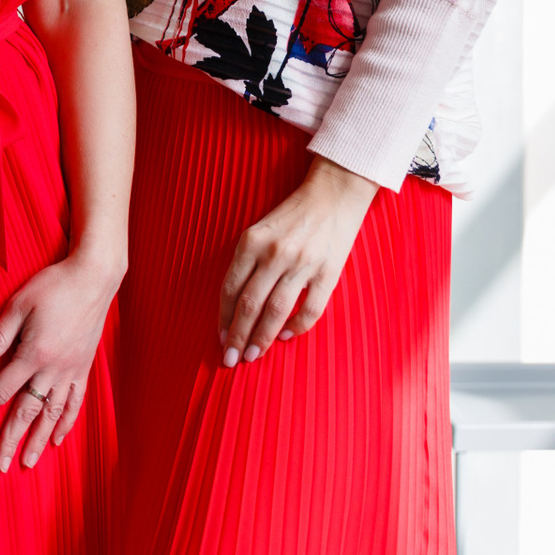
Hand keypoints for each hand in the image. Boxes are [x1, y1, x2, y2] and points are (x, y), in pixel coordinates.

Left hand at [0, 252, 121, 471]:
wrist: (94, 278)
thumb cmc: (54, 286)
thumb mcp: (20, 304)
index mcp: (33, 354)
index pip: (0, 391)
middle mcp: (53, 369)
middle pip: (26, 412)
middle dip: (10, 441)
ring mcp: (71, 370)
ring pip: (52, 414)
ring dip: (39, 440)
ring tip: (29, 463)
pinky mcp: (84, 367)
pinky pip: (75, 401)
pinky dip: (66, 422)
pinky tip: (58, 438)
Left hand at [218, 156, 376, 365]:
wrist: (334, 195)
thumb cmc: (292, 215)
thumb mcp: (260, 231)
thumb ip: (247, 263)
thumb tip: (234, 306)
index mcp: (252, 241)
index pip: (230, 288)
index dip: (223, 318)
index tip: (220, 338)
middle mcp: (274, 253)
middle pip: (250, 305)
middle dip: (238, 336)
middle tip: (231, 359)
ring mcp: (302, 263)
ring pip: (276, 311)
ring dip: (262, 338)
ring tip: (253, 355)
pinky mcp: (327, 272)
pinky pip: (309, 309)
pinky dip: (296, 327)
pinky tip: (285, 336)